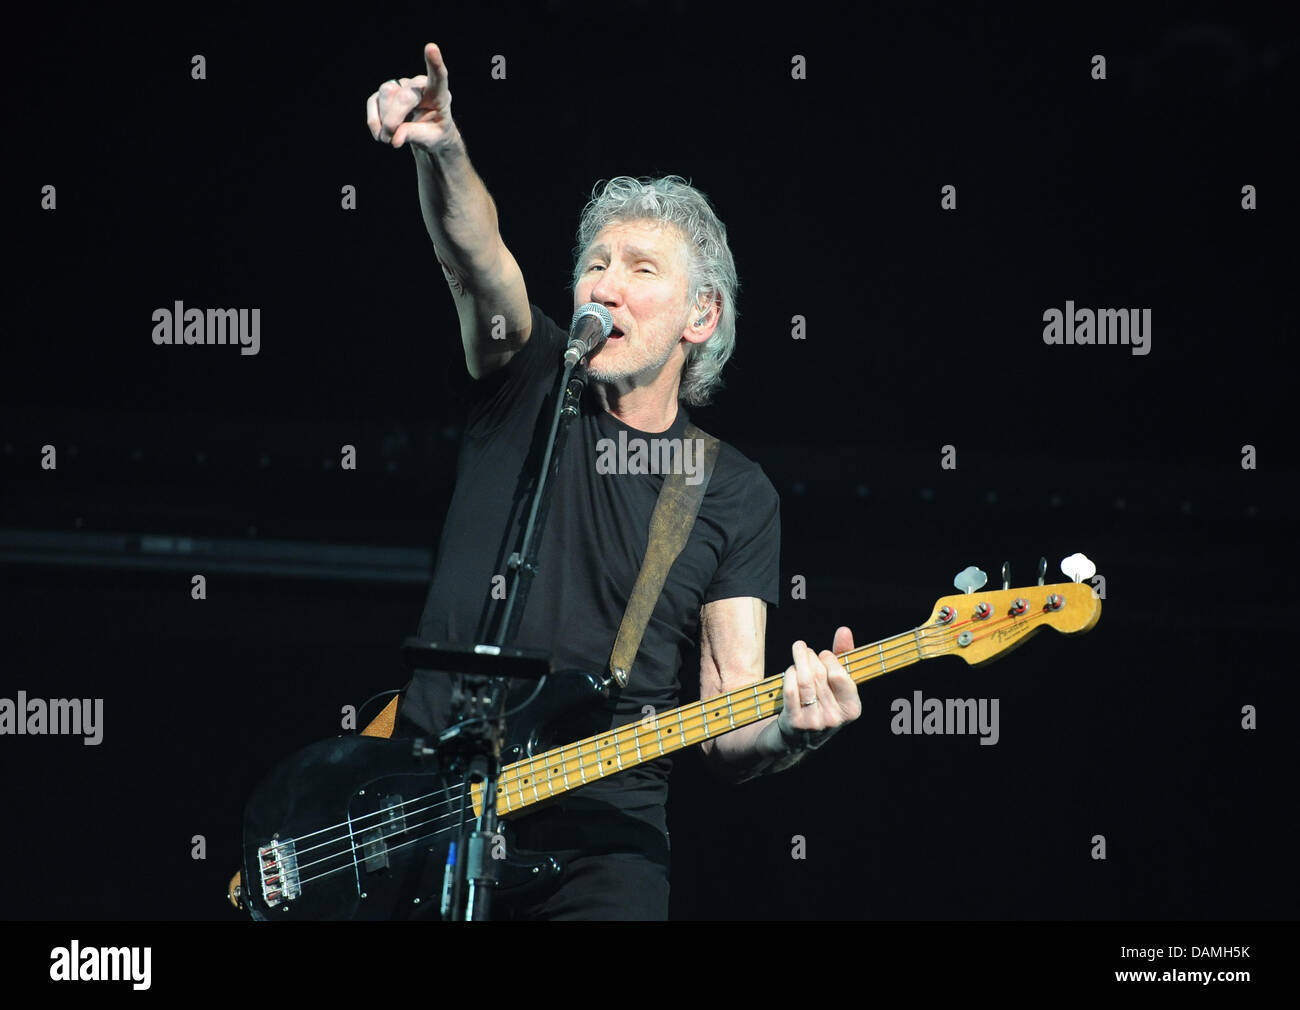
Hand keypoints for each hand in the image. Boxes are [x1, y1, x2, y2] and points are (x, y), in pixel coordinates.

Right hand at [366, 43, 459, 151]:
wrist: (427, 134)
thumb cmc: (434, 134)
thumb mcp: (431, 140)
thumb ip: (414, 136)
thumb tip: (395, 138)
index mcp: (438, 95)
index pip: (438, 77)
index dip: (434, 63)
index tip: (431, 48)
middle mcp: (419, 85)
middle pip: (403, 95)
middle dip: (394, 119)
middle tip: (390, 140)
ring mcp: (401, 86)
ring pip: (386, 93)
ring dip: (383, 120)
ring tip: (388, 139)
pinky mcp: (386, 92)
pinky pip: (374, 102)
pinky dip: (374, 121)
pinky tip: (380, 134)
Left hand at [778, 626, 859, 748]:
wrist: (797, 739)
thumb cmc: (820, 703)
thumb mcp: (837, 685)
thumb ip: (843, 656)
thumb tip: (844, 630)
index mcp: (852, 709)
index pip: (839, 675)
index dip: (829, 660)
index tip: (824, 654)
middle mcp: (835, 718)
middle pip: (819, 675)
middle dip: (811, 657)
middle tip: (805, 650)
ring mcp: (814, 722)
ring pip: (805, 680)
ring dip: (799, 660)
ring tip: (798, 649)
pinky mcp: (795, 722)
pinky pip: (790, 689)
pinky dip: (789, 674)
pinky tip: (790, 670)